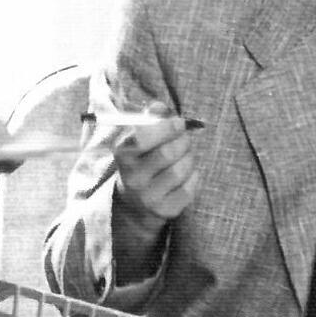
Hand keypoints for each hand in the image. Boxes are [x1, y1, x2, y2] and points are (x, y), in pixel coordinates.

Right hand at [109, 101, 197, 281]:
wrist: (134, 205)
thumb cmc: (141, 161)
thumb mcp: (138, 140)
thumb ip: (149, 119)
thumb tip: (159, 106)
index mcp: (122, 156)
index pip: (141, 138)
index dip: (165, 127)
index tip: (179, 123)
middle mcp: (132, 178)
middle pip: (168, 152)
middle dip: (183, 140)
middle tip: (185, 138)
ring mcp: (148, 197)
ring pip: (183, 168)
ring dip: (189, 157)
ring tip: (183, 156)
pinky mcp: (166, 210)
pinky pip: (192, 185)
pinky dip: (194, 175)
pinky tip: (185, 174)